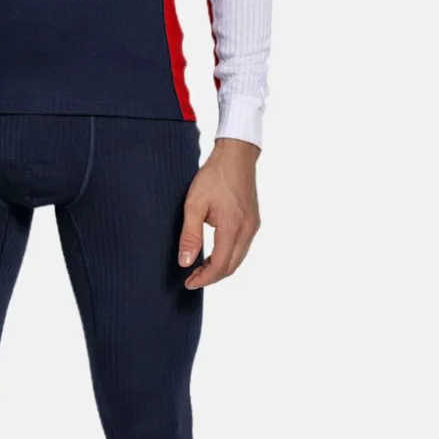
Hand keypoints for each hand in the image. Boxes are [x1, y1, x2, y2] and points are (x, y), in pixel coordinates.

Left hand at [177, 138, 260, 289]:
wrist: (236, 155)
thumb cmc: (214, 176)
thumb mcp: (194, 204)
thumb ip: (190, 235)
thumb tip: (185, 262)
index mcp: (233, 227)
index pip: (220, 266)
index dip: (204, 279)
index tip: (188, 283)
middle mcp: (247, 230)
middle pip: (231, 266)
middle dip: (211, 277)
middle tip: (192, 278)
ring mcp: (253, 226)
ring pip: (238, 258)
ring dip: (220, 267)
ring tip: (200, 268)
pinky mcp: (253, 221)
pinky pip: (242, 247)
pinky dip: (228, 256)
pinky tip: (214, 253)